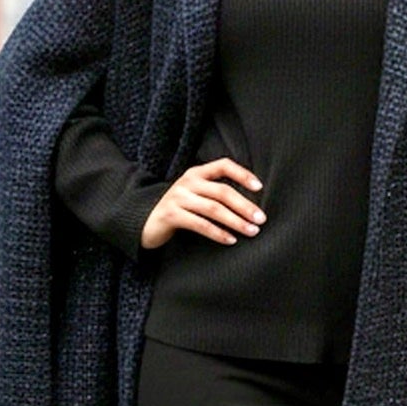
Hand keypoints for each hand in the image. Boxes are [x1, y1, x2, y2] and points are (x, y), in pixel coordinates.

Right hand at [140, 157, 264, 249]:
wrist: (145, 222)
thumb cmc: (178, 210)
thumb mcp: (195, 195)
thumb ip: (215, 193)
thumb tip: (250, 206)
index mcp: (196, 173)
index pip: (223, 165)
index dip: (242, 174)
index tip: (260, 187)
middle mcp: (187, 182)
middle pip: (222, 191)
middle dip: (244, 206)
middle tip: (261, 219)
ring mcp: (178, 198)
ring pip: (213, 209)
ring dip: (236, 221)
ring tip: (251, 231)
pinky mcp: (171, 215)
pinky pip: (200, 224)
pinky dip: (218, 233)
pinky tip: (230, 240)